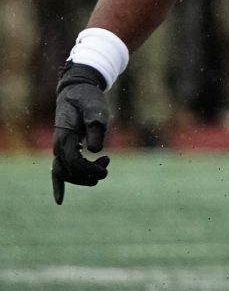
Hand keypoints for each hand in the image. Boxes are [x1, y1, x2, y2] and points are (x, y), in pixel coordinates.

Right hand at [51, 63, 109, 205]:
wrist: (77, 89)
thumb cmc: (89, 98)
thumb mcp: (96, 109)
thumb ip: (96, 127)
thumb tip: (96, 151)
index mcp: (64, 136)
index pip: (74, 162)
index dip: (90, 168)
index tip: (107, 161)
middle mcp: (58, 145)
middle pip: (68, 172)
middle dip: (89, 174)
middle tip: (107, 162)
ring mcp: (59, 148)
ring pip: (65, 174)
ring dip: (83, 177)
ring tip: (104, 163)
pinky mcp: (63, 148)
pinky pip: (57, 171)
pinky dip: (58, 185)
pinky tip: (60, 200)